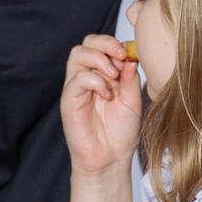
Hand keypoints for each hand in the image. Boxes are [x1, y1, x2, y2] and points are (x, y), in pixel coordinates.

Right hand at [60, 34, 141, 178]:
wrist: (111, 158)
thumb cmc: (121, 132)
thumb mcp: (132, 101)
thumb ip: (130, 79)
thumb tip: (131, 57)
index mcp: (104, 74)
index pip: (102, 45)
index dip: (116, 44)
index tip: (132, 54)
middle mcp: (88, 77)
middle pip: (87, 43)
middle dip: (105, 44)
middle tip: (121, 56)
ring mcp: (77, 87)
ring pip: (78, 54)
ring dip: (99, 60)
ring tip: (114, 76)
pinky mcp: (69, 99)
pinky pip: (78, 78)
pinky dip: (95, 81)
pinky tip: (107, 95)